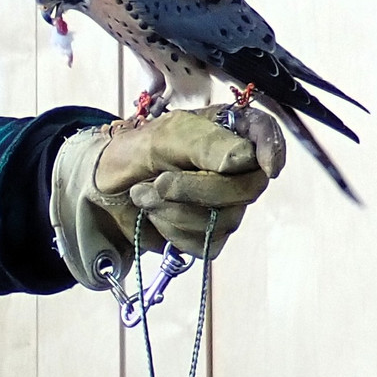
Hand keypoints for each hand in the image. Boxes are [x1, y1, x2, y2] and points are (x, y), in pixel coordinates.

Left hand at [95, 105, 280, 255]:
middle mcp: (236, 169)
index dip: (273, 150)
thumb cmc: (136, 151)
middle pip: (247, 189)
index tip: (267, 167)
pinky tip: (156, 215)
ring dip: (175, 211)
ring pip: (225, 221)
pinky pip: (207, 242)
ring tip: (146, 193)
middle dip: (196, 189)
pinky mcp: (210, 233)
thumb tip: (244, 160)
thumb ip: (204, 145)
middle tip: (159, 180)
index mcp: (230, 133)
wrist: (103, 188)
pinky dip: (174, 232)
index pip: (266, 136)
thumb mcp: (165, 137)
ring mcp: (227, 205)